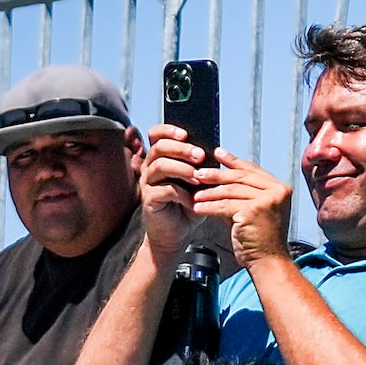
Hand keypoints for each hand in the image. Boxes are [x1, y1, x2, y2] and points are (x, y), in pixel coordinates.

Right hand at [137, 126, 206, 256]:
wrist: (176, 234)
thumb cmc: (187, 206)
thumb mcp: (198, 182)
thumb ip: (202, 166)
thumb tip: (217, 151)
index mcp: (160, 158)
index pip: (156, 135)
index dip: (169, 130)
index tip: (186, 134)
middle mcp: (150, 168)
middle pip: (159, 147)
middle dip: (181, 149)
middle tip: (200, 156)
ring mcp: (148, 184)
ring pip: (160, 166)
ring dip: (183, 169)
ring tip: (198, 178)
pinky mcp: (149, 200)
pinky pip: (163, 190)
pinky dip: (181, 193)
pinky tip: (192, 199)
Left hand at [191, 150, 293, 266]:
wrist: (268, 262)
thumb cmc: (260, 239)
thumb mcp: (255, 210)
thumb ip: (242, 193)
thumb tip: (219, 176)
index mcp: (280, 188)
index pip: (252, 169)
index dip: (233, 160)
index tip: (217, 152)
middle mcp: (277, 191)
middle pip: (240, 177)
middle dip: (216, 174)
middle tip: (198, 173)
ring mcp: (267, 200)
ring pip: (230, 190)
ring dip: (209, 192)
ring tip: (194, 194)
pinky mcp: (254, 211)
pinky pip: (225, 205)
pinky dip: (209, 206)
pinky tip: (197, 207)